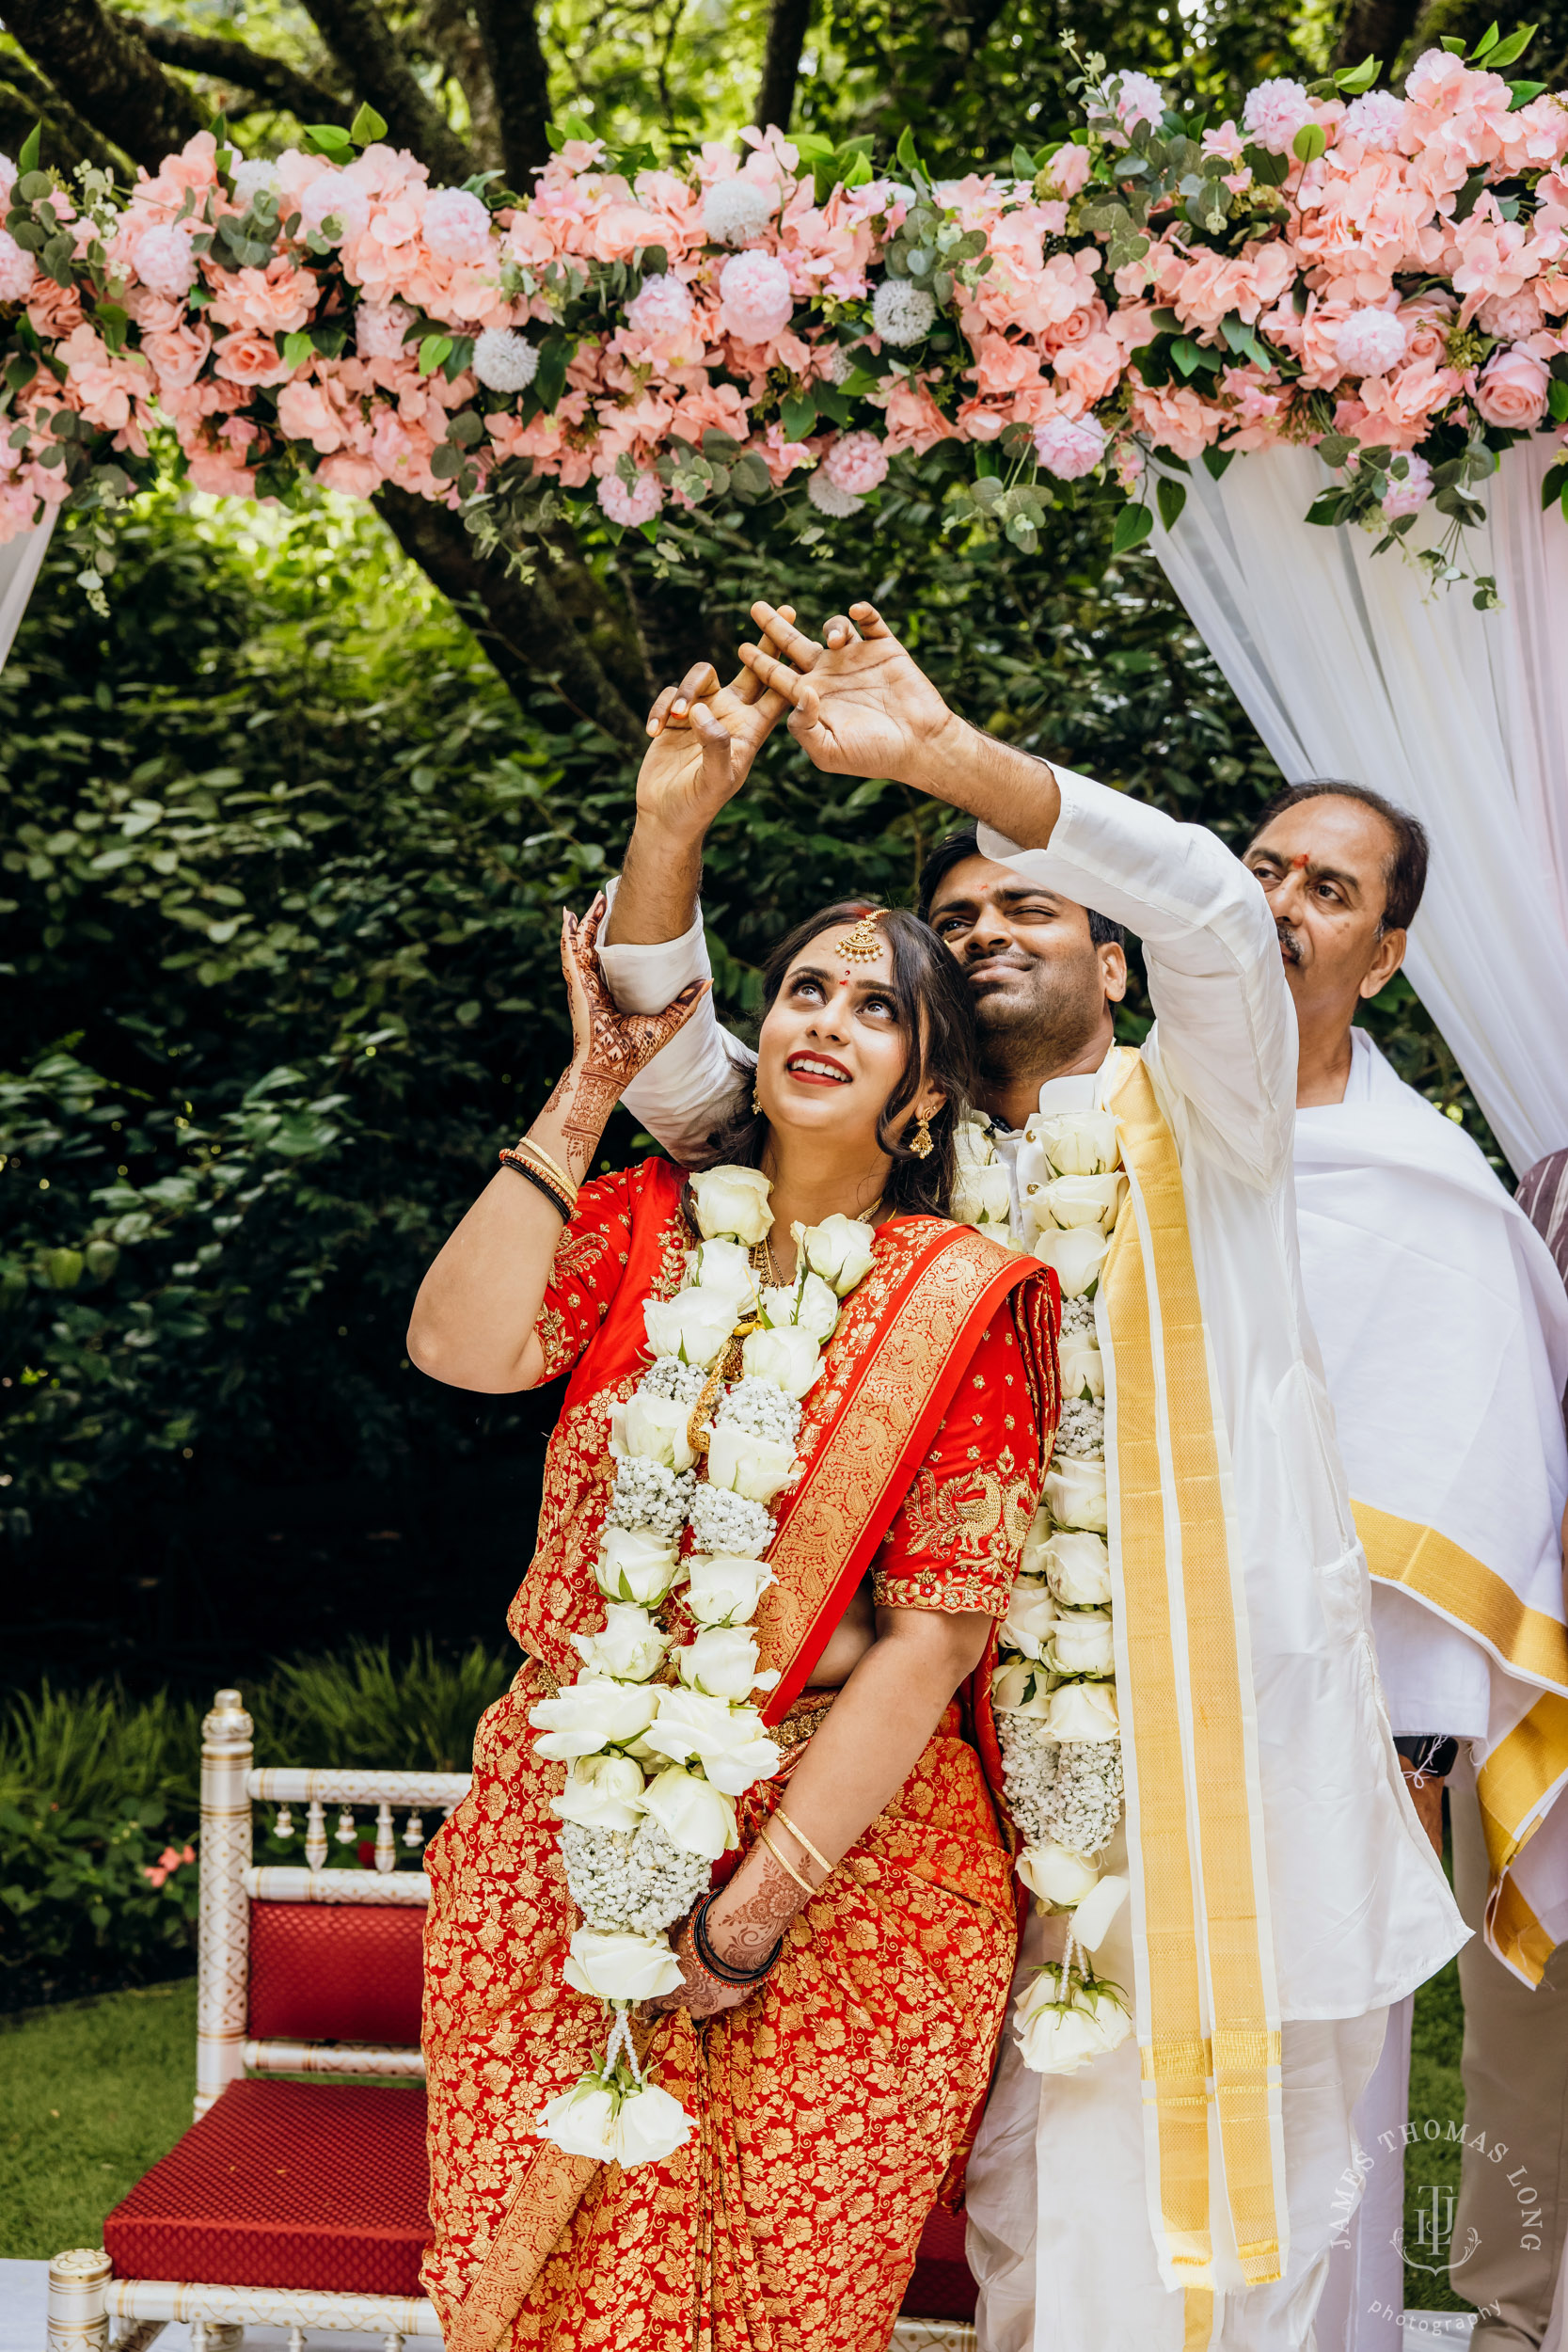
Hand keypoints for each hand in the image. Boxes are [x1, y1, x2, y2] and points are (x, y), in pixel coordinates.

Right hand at [561, 892, 710, 1084]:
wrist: (613, 1069)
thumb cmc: (634, 1053)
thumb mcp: (668, 1021)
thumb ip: (685, 1001)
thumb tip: (707, 981)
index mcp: (609, 993)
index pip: (609, 958)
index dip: (612, 938)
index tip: (622, 919)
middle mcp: (594, 987)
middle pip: (593, 946)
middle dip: (597, 921)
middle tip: (604, 898)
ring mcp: (583, 986)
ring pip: (580, 946)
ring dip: (585, 922)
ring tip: (593, 900)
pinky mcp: (578, 987)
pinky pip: (571, 956)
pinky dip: (568, 936)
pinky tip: (569, 918)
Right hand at [634, 606, 800, 842]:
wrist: (667, 816)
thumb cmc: (697, 804)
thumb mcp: (713, 780)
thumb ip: (714, 746)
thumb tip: (703, 711)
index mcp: (751, 731)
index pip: (777, 694)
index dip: (789, 665)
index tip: (802, 638)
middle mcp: (732, 717)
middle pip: (750, 670)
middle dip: (760, 642)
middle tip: (769, 609)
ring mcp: (704, 714)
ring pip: (701, 677)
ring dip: (684, 691)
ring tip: (673, 719)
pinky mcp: (677, 717)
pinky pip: (670, 695)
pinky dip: (661, 708)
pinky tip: (653, 731)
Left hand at [642, 1922, 752, 2018]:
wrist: (740, 1935)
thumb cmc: (701, 1934)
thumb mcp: (677, 1932)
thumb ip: (669, 1938)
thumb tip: (661, 1930)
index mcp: (677, 1991)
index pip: (656, 2006)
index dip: (648, 2009)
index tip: (642, 2012)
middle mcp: (699, 2002)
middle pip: (687, 2012)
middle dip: (683, 2005)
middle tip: (682, 1993)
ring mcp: (722, 2001)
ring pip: (710, 2006)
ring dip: (707, 1996)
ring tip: (708, 1981)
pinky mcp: (742, 1995)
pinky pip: (730, 1995)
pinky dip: (727, 1986)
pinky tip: (728, 1974)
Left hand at [736, 600, 965, 792]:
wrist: (919, 746)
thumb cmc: (873, 756)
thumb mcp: (828, 751)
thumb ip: (804, 728)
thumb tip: (800, 692)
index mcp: (812, 698)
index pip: (778, 675)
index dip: (760, 661)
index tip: (741, 647)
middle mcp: (830, 675)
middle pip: (793, 644)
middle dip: (774, 626)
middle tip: (755, 607)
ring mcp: (857, 660)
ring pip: (833, 629)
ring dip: (831, 628)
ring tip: (837, 641)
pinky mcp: (885, 649)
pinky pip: (871, 622)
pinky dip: (864, 612)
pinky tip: (857, 611)